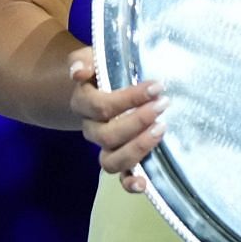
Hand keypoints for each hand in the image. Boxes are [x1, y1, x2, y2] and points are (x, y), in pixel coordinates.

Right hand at [67, 46, 166, 194]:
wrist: (104, 88)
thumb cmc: (105, 71)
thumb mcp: (95, 57)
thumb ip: (84, 60)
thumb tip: (78, 72)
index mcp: (84, 104)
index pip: (101, 106)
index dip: (129, 98)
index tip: (157, 86)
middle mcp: (92, 130)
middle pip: (107, 135)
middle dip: (137, 121)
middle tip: (163, 104)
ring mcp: (106, 148)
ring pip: (111, 161)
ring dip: (137, 149)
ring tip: (161, 129)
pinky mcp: (122, 161)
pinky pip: (121, 178)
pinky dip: (130, 184)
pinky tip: (145, 184)